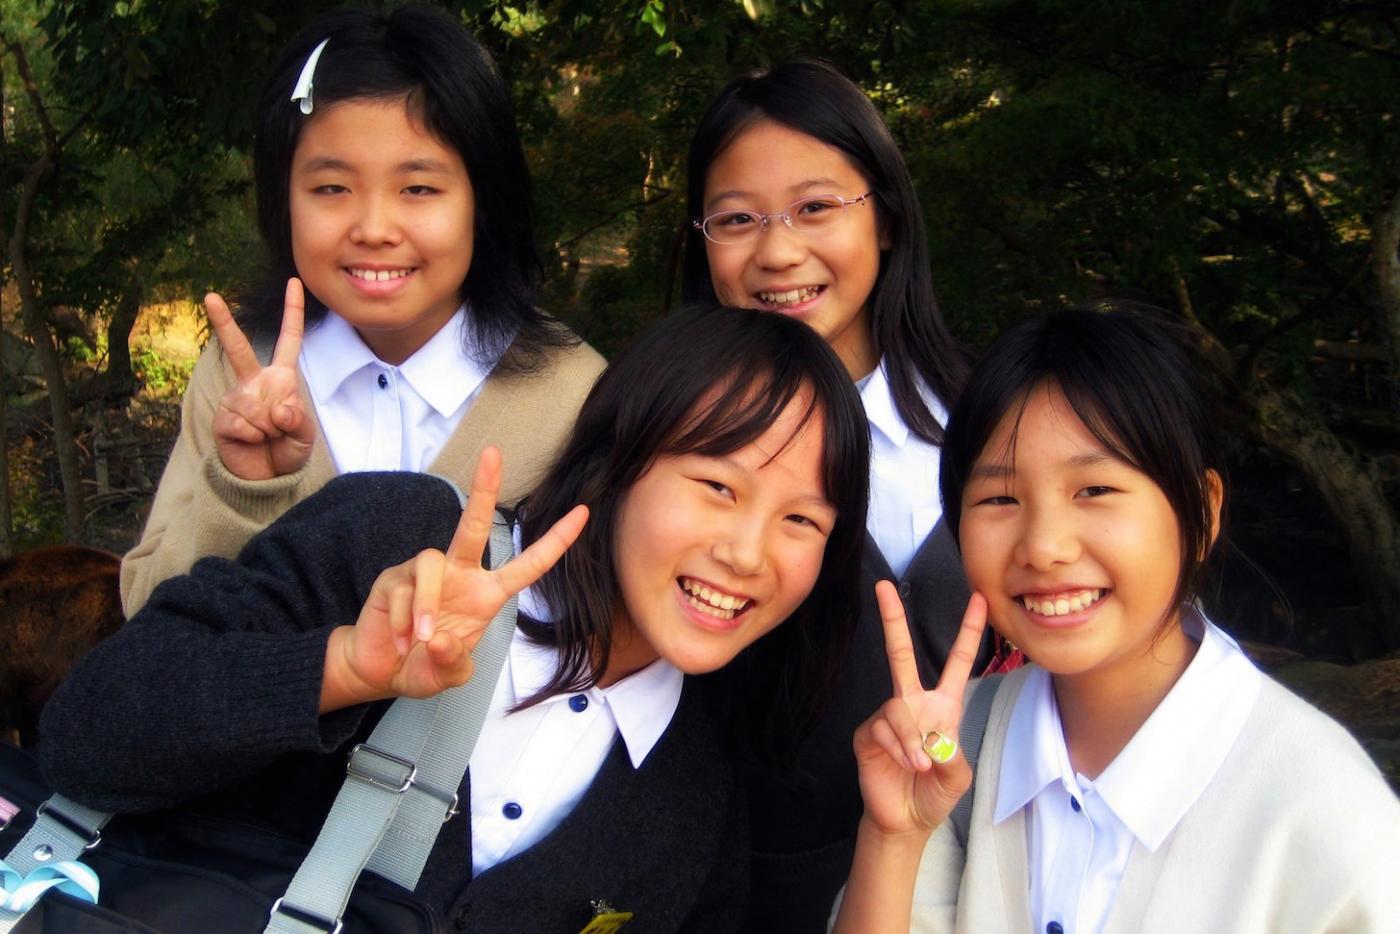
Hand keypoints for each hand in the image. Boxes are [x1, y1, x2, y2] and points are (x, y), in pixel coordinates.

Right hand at [206, 278, 313, 479]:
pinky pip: (243, 424)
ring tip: (268, 437)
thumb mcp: (304, 436)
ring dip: (269, 428)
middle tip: (209, 296)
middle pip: (238, 349)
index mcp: (280, 378)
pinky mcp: (223, 419)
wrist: (265, 477)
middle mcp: (254, 382)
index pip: (289, 340)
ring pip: (254, 407)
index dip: (292, 312)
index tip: (293, 282)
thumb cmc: (286, 450)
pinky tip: (252, 442)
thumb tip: (278, 410)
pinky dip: (254, 438)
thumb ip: (299, 421)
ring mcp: (236, 399)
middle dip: (223, 323)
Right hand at [323, 447, 588, 707]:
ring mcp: (425, 573)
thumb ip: (453, 665)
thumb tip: (442, 640)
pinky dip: (402, 622)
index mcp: (485, 594)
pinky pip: (403, 591)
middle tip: (493, 453)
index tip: (583, 512)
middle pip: (473, 525)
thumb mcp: (449, 676)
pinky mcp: (394, 578)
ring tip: (420, 641)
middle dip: (484, 488)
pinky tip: (400, 641)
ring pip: (430, 564)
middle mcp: (459, 574)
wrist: (378, 671)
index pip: (528, 564)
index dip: (555, 541)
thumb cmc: (423, 665)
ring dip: (426, 606)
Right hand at [853, 585, 987, 837]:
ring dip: (913, 741)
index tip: (979, 599)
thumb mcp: (959, 775)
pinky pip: (883, 729)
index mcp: (942, 707)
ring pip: (899, 710)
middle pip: (901, 655)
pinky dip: (900, 749)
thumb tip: (931, 736)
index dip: (968, 631)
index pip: (957, 663)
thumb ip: (952, 753)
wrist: (906, 820)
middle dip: (892, 620)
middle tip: (882, 586)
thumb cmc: (935, 793)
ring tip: (920, 766)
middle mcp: (912, 704)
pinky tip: (906, 765)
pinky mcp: (867, 733)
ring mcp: (887, 716)